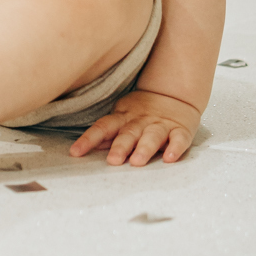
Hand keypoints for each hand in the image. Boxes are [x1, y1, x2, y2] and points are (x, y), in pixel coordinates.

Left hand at [69, 89, 200, 165]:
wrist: (174, 94)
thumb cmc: (142, 111)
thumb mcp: (122, 117)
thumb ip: (108, 134)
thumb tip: (86, 148)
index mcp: (123, 118)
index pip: (102, 127)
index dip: (88, 139)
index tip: (75, 153)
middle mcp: (140, 121)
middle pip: (128, 133)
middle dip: (120, 147)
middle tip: (112, 161)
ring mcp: (161, 125)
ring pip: (152, 136)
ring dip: (144, 148)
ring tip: (137, 162)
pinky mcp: (180, 130)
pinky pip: (179, 139)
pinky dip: (175, 148)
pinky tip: (169, 158)